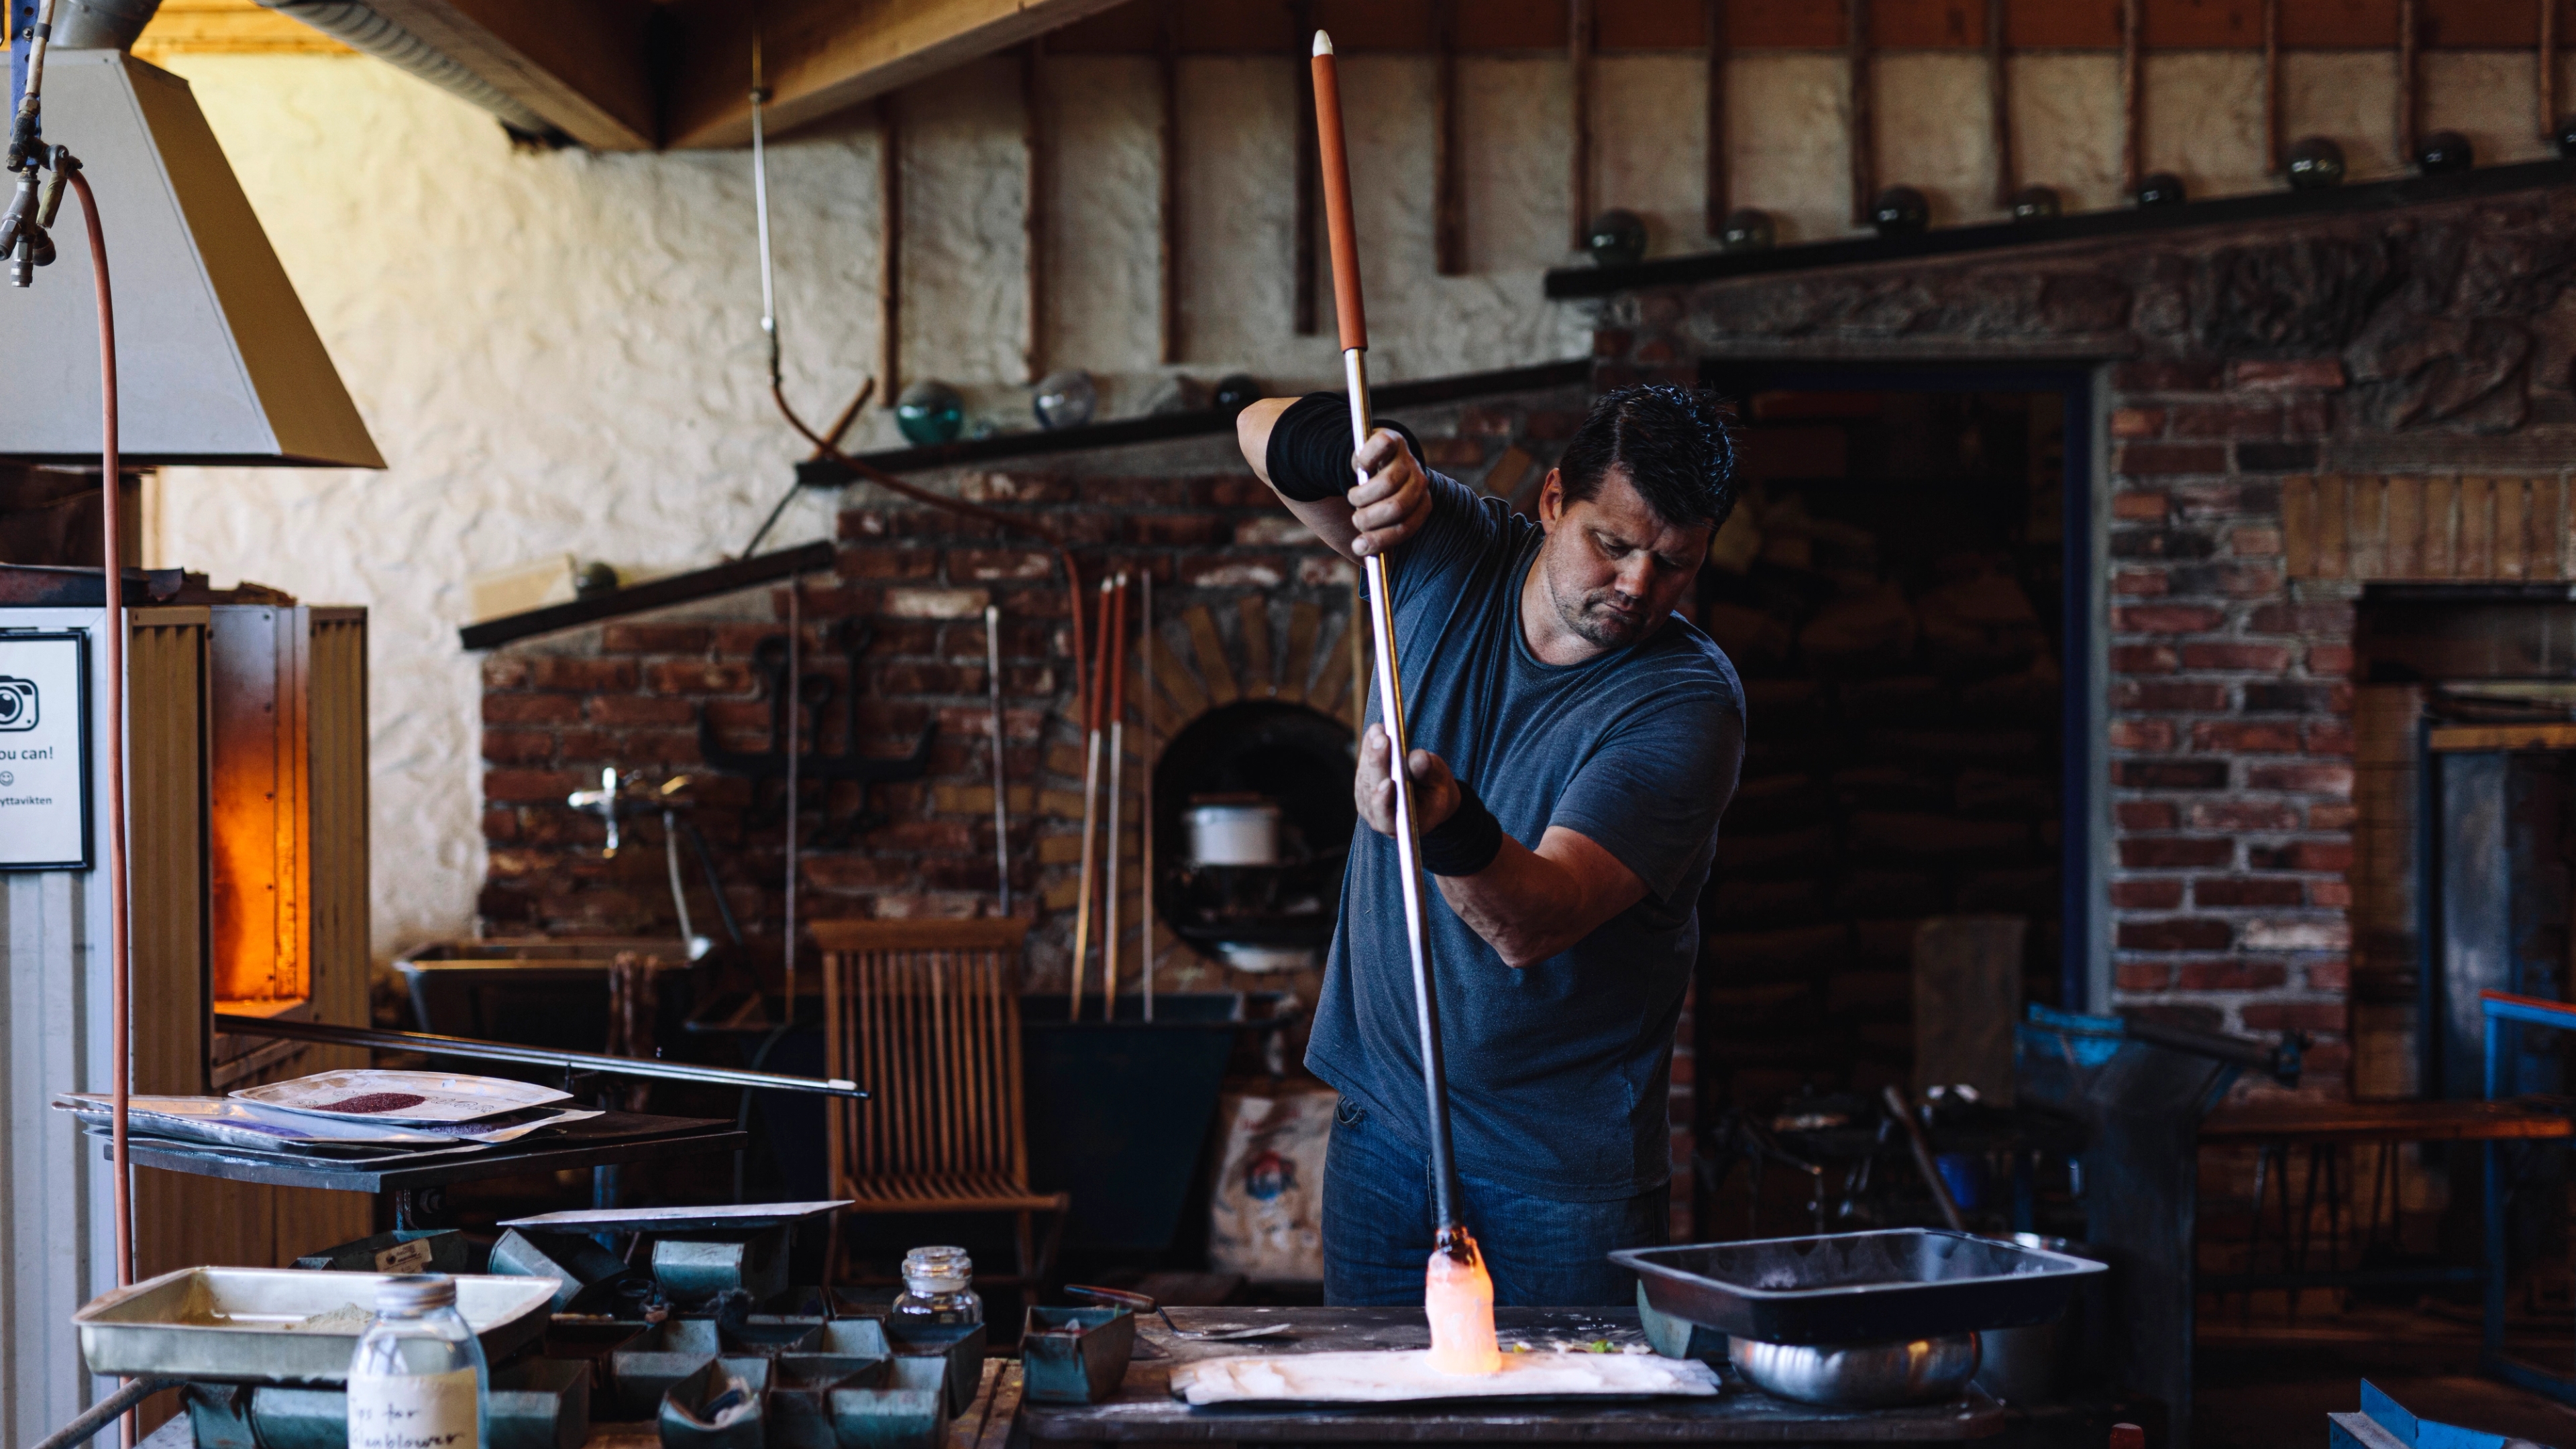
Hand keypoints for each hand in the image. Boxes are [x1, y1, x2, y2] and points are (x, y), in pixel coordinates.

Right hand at [1347, 428, 1430, 557]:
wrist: (1367, 461)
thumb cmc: (1371, 499)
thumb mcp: (1375, 522)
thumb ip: (1373, 540)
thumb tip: (1364, 562)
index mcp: (1420, 505)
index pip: (1406, 527)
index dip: (1381, 539)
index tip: (1359, 546)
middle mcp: (1418, 482)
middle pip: (1397, 506)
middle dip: (1369, 519)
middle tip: (1356, 520)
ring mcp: (1406, 459)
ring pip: (1386, 482)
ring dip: (1361, 496)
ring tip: (1352, 497)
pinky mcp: (1390, 439)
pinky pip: (1379, 449)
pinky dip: (1364, 460)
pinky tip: (1358, 467)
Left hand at [1354, 723, 1460, 836]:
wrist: (1429, 795)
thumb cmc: (1437, 792)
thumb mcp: (1441, 783)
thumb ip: (1429, 773)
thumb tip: (1418, 758)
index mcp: (1401, 825)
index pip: (1385, 817)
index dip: (1383, 801)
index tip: (1389, 782)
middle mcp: (1379, 816)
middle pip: (1372, 790)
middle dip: (1378, 763)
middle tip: (1382, 739)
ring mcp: (1368, 801)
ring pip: (1365, 775)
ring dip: (1372, 751)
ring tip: (1379, 730)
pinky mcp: (1365, 785)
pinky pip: (1363, 766)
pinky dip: (1369, 747)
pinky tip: (1375, 731)